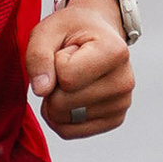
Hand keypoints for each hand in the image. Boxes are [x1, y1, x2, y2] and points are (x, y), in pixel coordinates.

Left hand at [26, 0, 133, 138]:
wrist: (97, 33)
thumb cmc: (73, 30)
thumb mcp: (48, 30)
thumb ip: (38, 55)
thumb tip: (42, 90)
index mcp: (115, 52)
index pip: (66, 78)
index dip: (54, 63)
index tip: (68, 50)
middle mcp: (124, 81)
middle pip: (63, 104)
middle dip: (52, 85)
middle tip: (68, 65)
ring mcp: (122, 104)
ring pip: (64, 120)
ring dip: (55, 100)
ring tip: (72, 78)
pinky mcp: (114, 119)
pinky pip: (70, 131)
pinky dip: (60, 117)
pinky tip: (69, 96)